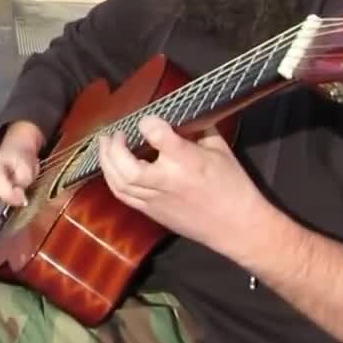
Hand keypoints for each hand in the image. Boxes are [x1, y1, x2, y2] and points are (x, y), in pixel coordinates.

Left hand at [97, 116, 274, 258]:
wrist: (238, 227)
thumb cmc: (233, 185)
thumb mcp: (220, 149)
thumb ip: (197, 130)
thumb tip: (179, 115)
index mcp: (187, 161)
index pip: (156, 135)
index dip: (148, 122)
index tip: (147, 120)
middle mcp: (167, 181)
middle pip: (127, 166)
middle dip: (114, 147)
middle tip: (114, 133)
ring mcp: (156, 200)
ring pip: (120, 183)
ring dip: (107, 162)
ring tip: (104, 146)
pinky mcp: (152, 213)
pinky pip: (124, 197)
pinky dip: (113, 180)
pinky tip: (111, 168)